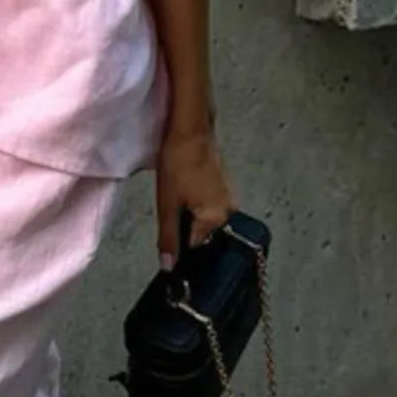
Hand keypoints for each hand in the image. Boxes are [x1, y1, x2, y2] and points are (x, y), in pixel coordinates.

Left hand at [155, 122, 236, 269]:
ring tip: (177, 196)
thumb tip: (168, 267)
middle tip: (170, 207)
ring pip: (204, 218)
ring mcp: (229, 198)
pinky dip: (195, 203)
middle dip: (184, 226)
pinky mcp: (225, 187)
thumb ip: (169, 238)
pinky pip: (209, 206)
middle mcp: (229, 212)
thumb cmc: (177, 164)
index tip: (167, 230)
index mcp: (216, 219)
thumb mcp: (167, 205)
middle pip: (201, 233)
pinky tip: (184, 191)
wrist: (190, 129)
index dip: (177, 242)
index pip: (194, 246)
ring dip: (189, 214)